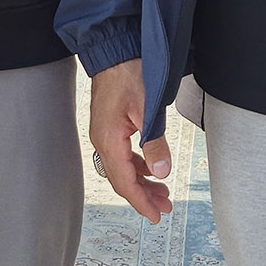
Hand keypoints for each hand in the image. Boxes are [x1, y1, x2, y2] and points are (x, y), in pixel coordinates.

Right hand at [88, 59, 172, 223]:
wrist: (114, 49)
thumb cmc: (128, 71)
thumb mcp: (148, 107)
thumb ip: (154, 142)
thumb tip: (161, 172)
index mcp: (108, 140)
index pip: (124, 182)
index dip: (140, 202)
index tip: (155, 215)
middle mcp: (101, 139)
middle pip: (121, 179)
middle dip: (143, 196)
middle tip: (164, 207)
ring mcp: (103, 133)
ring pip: (122, 168)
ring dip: (141, 182)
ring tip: (161, 191)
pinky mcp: (108, 125)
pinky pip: (121, 155)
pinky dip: (136, 166)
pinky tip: (149, 167)